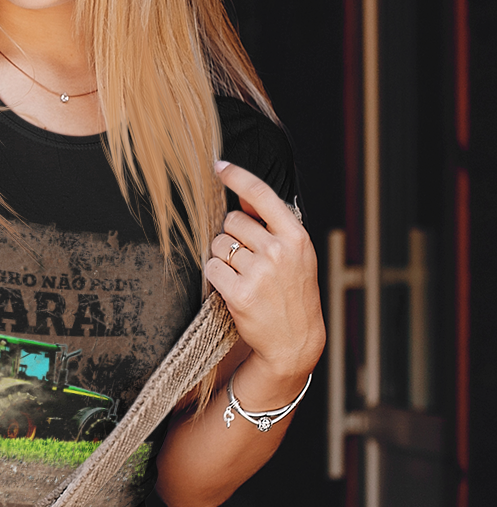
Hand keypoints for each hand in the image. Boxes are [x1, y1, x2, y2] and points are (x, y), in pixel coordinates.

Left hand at [205, 161, 324, 383]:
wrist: (294, 340)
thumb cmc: (292, 294)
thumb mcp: (296, 256)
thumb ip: (272, 228)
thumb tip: (242, 200)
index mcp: (296, 237)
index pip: (262, 196)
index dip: (238, 177)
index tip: (219, 165)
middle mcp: (280, 250)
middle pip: (231, 222)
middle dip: (231, 236)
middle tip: (247, 260)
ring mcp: (260, 272)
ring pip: (218, 244)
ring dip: (222, 258)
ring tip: (243, 276)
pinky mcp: (240, 292)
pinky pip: (210, 268)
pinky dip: (215, 276)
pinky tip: (232, 289)